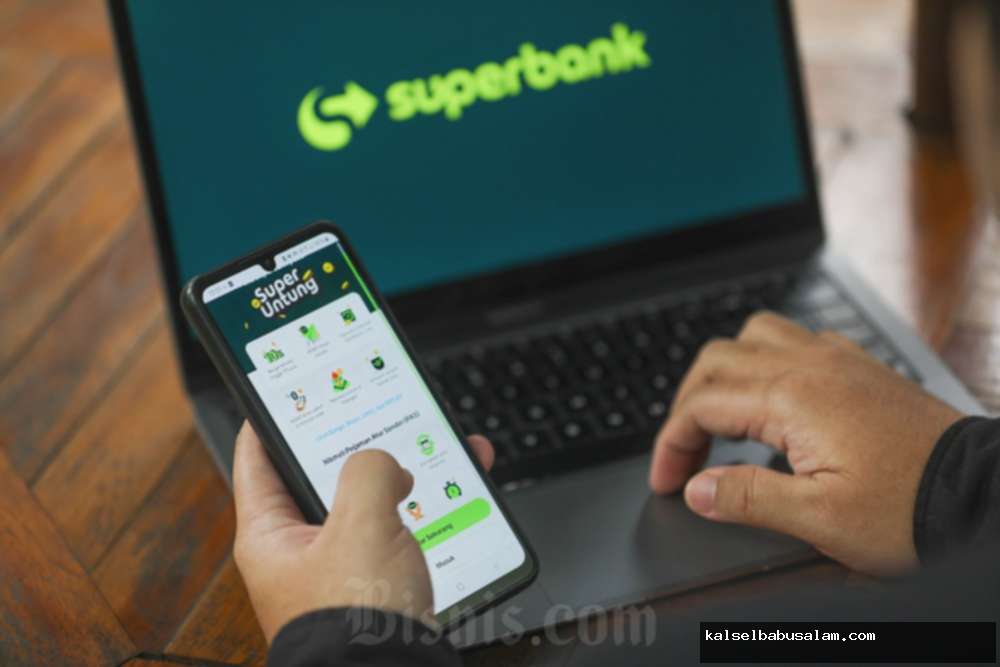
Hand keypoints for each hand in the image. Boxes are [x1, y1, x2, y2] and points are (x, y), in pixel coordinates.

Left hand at [232, 421, 494, 642]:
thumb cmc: (357, 621)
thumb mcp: (361, 524)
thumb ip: (369, 471)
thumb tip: (387, 466)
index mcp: (270, 534)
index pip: (257, 457)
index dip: (271, 416)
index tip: (286, 386)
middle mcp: (300, 549)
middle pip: (321, 475)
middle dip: (355, 441)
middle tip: (375, 408)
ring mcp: (339, 566)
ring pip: (367, 500)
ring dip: (401, 472)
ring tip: (431, 444)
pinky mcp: (376, 582)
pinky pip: (397, 529)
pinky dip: (422, 508)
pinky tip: (451, 493)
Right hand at [649, 312, 963, 574]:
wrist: (980, 495)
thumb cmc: (911, 509)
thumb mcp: (821, 519)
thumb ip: (748, 498)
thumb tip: (698, 489)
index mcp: (793, 398)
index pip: (703, 406)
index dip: (672, 443)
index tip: (668, 480)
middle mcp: (810, 365)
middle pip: (716, 361)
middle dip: (687, 405)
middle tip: (685, 455)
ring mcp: (837, 359)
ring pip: (754, 335)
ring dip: (724, 371)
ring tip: (719, 416)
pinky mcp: (859, 366)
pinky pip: (795, 338)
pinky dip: (765, 361)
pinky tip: (773, 398)